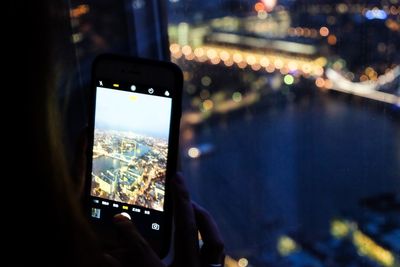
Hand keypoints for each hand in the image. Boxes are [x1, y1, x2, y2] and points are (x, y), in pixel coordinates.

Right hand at [106, 173, 224, 266]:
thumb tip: (106, 253)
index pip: (142, 251)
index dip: (128, 232)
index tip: (119, 217)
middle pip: (187, 230)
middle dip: (182, 201)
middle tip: (178, 178)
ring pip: (213, 240)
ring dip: (203, 216)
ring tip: (191, 202)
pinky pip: (217, 251)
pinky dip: (209, 235)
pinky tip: (198, 225)